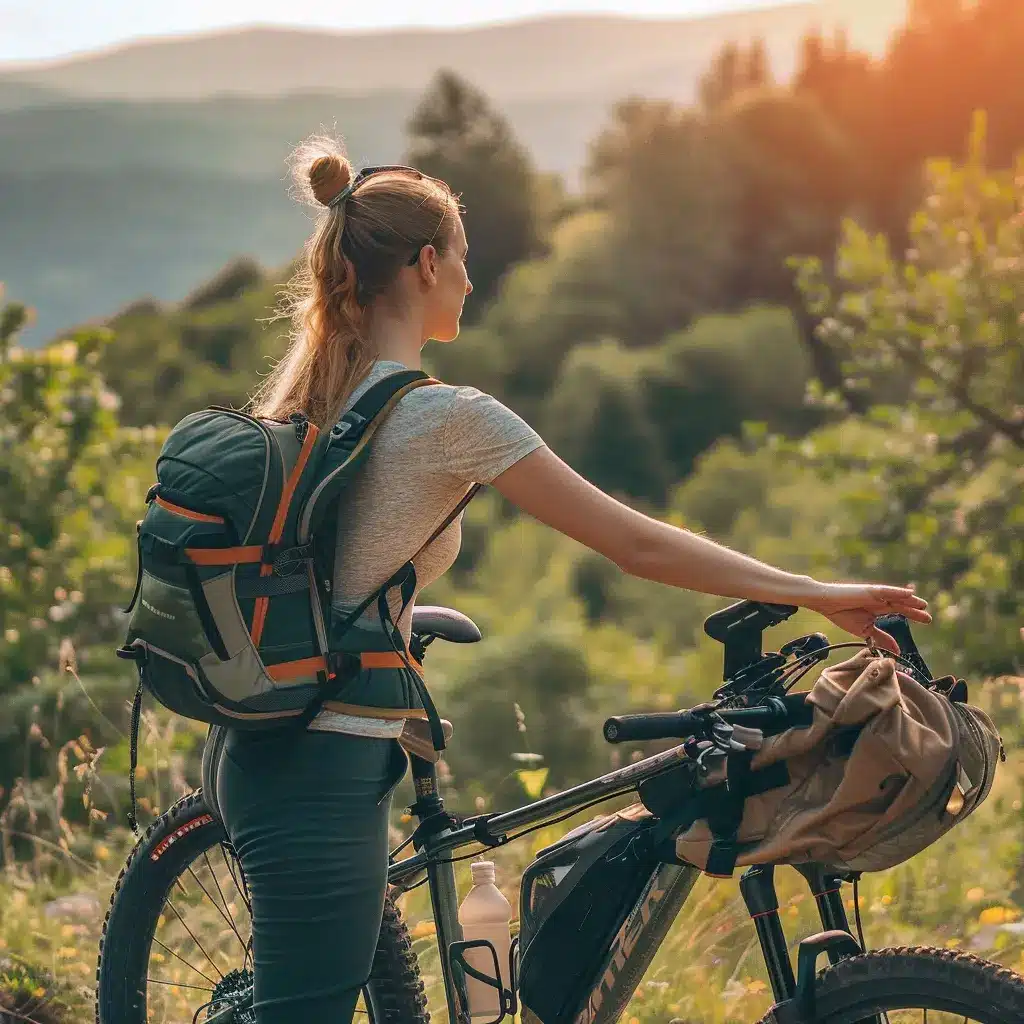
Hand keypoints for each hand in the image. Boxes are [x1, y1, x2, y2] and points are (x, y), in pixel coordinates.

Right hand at [803, 581, 931, 654]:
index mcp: (878, 609)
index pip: (899, 612)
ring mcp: (876, 594)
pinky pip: (888, 591)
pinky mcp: (871, 590)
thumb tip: (897, 651)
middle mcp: (879, 600)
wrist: (825, 604)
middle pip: (902, 605)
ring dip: (911, 601)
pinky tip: (910, 594)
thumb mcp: (865, 630)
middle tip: (929, 618)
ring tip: (924, 605)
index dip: (913, 615)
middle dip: (915, 611)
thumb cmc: (841, 614)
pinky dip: (899, 592)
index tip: (927, 621)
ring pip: (898, 598)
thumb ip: (881, 638)